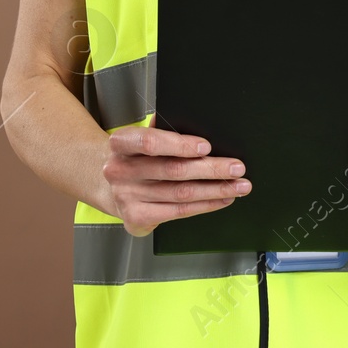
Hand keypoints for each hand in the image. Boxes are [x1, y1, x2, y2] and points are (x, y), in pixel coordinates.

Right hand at [103, 122, 250, 236]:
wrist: (109, 185)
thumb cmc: (135, 157)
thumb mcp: (140, 139)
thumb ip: (163, 133)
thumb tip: (201, 129)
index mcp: (121, 144)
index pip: (149, 142)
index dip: (179, 144)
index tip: (206, 147)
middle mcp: (120, 171)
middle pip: (173, 170)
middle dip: (211, 169)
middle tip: (237, 167)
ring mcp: (127, 197)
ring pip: (181, 193)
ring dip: (215, 190)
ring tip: (238, 185)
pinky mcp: (136, 218)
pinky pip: (179, 212)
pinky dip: (205, 205)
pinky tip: (221, 199)